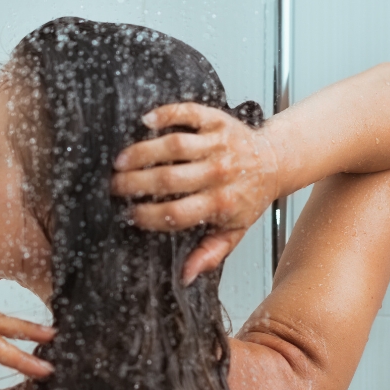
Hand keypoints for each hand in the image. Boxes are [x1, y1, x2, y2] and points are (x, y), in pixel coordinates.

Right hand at [110, 102, 278, 282]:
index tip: (129, 214)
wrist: (275, 161)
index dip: (147, 216)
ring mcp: (219, 144)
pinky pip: (188, 113)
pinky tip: (145, 121)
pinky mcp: (217, 120)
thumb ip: (210, 253)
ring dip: (141, 152)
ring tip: (120, 160)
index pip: (175, 213)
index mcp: (222, 204)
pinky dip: (165, 114)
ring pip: (174, 145)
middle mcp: (220, 173)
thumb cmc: (249, 196)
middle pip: (168, 179)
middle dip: (134, 184)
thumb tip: (186, 276)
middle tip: (114, 186)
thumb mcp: (234, 230)